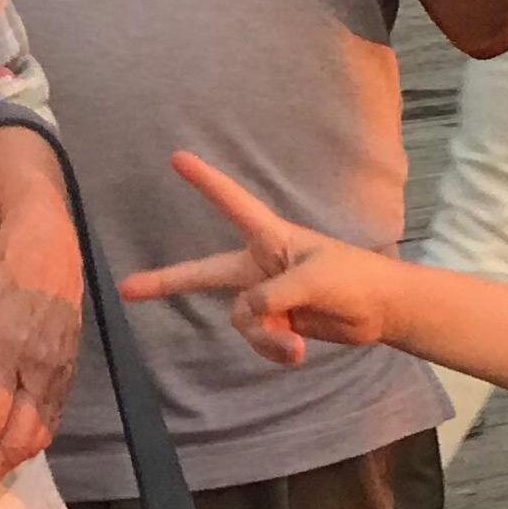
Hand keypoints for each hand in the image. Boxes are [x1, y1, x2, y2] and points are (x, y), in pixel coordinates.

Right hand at [123, 150, 412, 366]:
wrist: (381, 311)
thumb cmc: (354, 278)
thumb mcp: (315, 280)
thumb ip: (274, 295)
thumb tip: (244, 314)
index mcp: (271, 238)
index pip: (233, 203)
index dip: (206, 181)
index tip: (178, 157)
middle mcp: (261, 265)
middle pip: (204, 273)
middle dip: (166, 282)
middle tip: (126, 288)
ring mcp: (266, 296)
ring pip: (241, 320)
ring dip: (265, 336)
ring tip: (294, 342)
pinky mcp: (276, 322)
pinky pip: (257, 339)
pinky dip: (273, 349)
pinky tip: (295, 352)